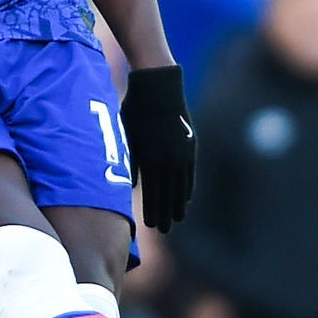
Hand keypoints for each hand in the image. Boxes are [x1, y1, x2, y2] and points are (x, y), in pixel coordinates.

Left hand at [120, 65, 194, 232]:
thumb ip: (132, 163)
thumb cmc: (135, 110)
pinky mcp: (189, 146)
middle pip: (167, 195)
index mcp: (150, 159)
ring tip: (175, 219)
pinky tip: (186, 199)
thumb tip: (134, 187)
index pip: (152, 194)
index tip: (149, 226)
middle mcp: (168, 160)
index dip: (151, 211)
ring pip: (181, 187)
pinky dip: (187, 188)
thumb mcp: (127, 136)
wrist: (158, 87)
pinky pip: (189, 174)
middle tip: (162, 230)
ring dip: (178, 205)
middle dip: (164, 214)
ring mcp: (181, 154)